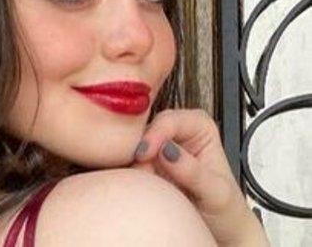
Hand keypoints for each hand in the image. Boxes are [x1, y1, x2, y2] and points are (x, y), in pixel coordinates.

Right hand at [130, 109, 269, 246]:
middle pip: (146, 128)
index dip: (154, 135)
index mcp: (199, 125)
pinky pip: (129, 163)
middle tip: (138, 170)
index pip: (170, 120)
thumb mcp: (217, 192)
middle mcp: (176, 132)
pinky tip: (136, 185)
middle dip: (139, 148)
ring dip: (132, 162)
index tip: (144, 154)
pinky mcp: (146, 165)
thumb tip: (167, 151)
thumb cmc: (226, 210)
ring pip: (133, 145)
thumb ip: (194, 171)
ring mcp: (158, 148)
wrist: (221, 233)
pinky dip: (129, 174)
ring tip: (141, 182)